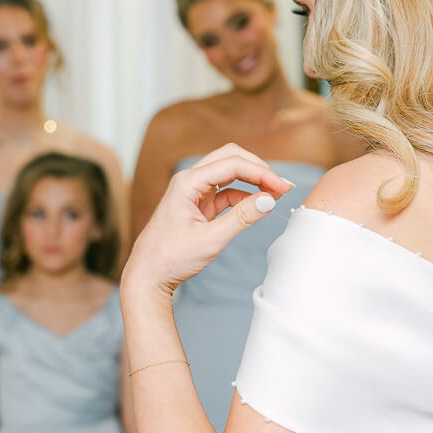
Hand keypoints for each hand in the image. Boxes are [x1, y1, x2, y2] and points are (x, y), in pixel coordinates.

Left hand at [123, 143, 293, 296]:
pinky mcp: (198, 203)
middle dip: (258, 168)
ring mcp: (194, 190)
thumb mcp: (210, 240)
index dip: (261, 173)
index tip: (283, 188)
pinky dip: (245, 194)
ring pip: (229, 171)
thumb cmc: (170, 258)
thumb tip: (268, 200)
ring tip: (275, 194)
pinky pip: (226, 190)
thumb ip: (241, 218)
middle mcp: (189, 180)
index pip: (232, 164)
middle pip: (230, 157)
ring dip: (253, 179)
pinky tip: (258, 205)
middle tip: (281, 186)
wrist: (148, 274)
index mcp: (187, 183)